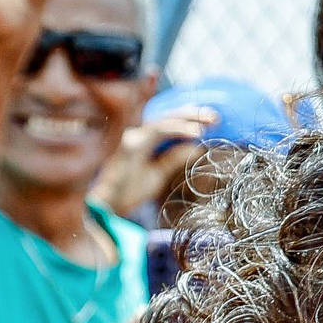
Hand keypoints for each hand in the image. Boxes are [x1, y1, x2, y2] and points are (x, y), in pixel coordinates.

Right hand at [92, 109, 214, 219]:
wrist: (108, 207)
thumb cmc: (128, 189)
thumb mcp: (158, 174)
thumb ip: (174, 159)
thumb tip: (198, 148)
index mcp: (147, 140)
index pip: (171, 123)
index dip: (191, 118)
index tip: (213, 120)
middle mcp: (139, 135)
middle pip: (169, 118)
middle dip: (192, 115)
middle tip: (214, 117)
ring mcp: (132, 140)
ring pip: (162, 123)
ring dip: (184, 123)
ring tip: (202, 128)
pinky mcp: (127, 148)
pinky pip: (152, 134)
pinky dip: (174, 130)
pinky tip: (191, 134)